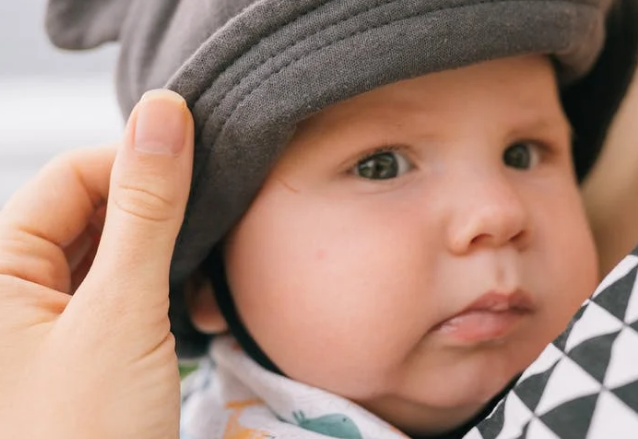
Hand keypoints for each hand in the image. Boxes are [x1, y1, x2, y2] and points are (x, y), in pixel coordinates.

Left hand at [0, 90, 193, 438]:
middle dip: (160, 221)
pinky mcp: (91, 347)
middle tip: (212, 234)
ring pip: (120, 254)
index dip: (136, 164)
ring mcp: (55, 322)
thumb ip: (145, 208)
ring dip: (170, 262)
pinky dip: (168, 295)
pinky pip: (130, 294)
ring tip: (204, 288)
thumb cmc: (86, 436)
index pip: (71, 178)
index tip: (201, 165)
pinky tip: (195, 314)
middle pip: (95, 213)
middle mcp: (16, 291)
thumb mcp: (121, 314)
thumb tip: (163, 112)